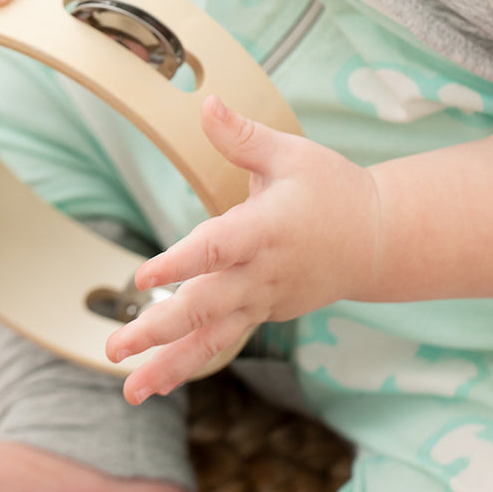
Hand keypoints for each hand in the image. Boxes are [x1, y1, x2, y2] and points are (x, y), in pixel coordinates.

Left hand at [105, 96, 380, 401]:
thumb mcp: (291, 153)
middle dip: (158, 330)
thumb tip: (206, 102)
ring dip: (170, 364)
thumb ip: (241, 135)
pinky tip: (156, 381)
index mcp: (267, 229)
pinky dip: (192, 362)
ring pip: (213, 337)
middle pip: (207, 305)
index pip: (217, 248)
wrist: (378, 239)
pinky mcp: (263, 312)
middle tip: (114, 346)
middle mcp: (263, 273)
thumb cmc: (331, 188)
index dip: (180, 263)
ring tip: (131, 390)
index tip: (143, 277)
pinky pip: (224, 341)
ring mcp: (264, 299)